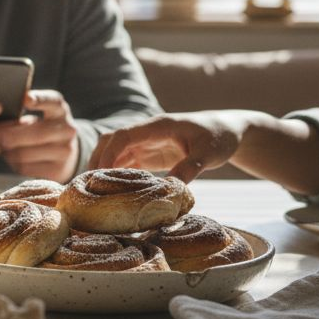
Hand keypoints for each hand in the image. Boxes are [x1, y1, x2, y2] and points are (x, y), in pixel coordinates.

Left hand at [0, 90, 78, 181]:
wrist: (66, 154)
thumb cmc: (44, 128)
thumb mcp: (42, 114)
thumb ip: (26, 111)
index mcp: (61, 110)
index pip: (53, 101)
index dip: (40, 100)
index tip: (26, 99)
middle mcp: (67, 130)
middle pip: (35, 133)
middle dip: (10, 135)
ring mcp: (65, 152)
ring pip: (24, 154)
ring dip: (8, 151)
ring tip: (3, 147)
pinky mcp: (56, 170)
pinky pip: (25, 168)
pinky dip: (13, 163)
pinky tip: (12, 158)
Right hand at [89, 113, 242, 181]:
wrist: (230, 131)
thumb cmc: (220, 137)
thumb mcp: (208, 154)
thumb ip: (190, 168)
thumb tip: (171, 189)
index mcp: (158, 126)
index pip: (123, 135)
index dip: (108, 153)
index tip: (98, 173)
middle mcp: (148, 133)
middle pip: (112, 141)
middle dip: (97, 160)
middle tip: (88, 186)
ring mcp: (148, 143)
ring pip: (116, 152)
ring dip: (104, 168)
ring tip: (94, 192)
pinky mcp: (152, 154)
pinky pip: (128, 162)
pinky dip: (117, 174)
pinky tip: (113, 192)